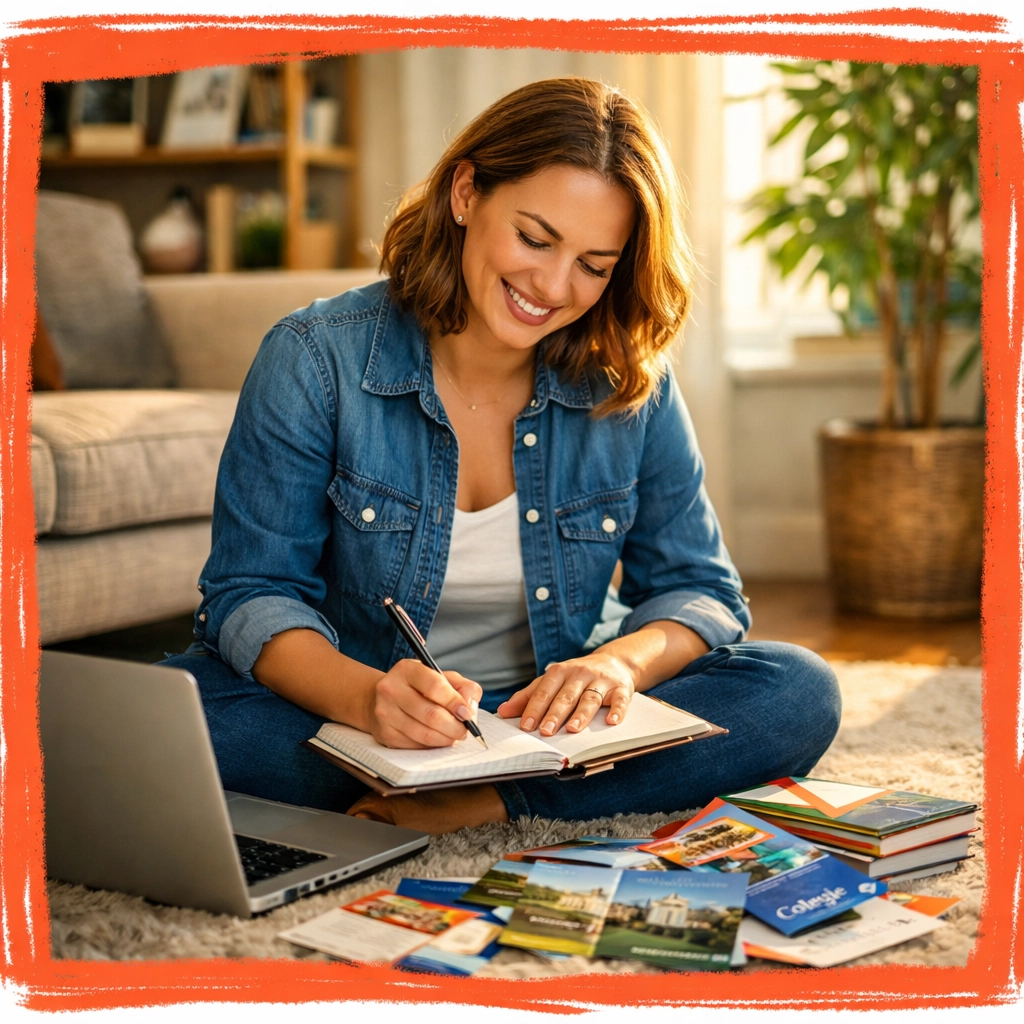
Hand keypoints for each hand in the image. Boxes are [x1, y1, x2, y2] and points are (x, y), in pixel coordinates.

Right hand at [368, 660, 482, 748]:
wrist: (383, 699)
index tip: (467, 714)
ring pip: (424, 734)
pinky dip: (432, 745)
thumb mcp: (442, 677)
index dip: (455, 702)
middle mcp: (391, 689)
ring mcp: (385, 712)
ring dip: (446, 738)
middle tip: (465, 730)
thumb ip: (463, 687)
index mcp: (407, 669)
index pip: (435, 686)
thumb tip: (469, 708)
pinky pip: (416, 745)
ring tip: (454, 735)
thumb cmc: (420, 688)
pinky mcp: (385, 733)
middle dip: (454, 726)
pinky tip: (437, 738)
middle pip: (431, 714)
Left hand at [495, 651, 635, 735]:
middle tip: (545, 731)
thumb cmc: (576, 677)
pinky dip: (617, 711)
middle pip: (566, 696)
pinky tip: (611, 722)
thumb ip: (529, 695)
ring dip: (581, 714)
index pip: (544, 691)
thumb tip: (503, 711)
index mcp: (560, 672)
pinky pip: (620, 700)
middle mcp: (580, 673)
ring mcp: (601, 680)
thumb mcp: (552, 681)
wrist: (614, 662)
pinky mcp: (621, 688)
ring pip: (590, 698)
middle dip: (554, 713)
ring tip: (572, 729)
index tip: (525, 725)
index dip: (534, 708)